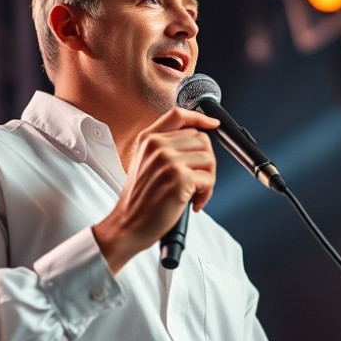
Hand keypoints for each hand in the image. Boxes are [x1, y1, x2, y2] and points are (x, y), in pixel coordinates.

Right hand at [92, 108, 219, 273]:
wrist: (127, 224)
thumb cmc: (139, 200)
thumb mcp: (144, 163)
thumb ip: (165, 147)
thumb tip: (198, 139)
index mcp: (148, 139)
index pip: (179, 116)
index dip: (200, 118)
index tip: (212, 124)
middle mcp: (157, 146)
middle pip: (202, 139)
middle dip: (207, 161)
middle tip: (199, 180)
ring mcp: (168, 161)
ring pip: (209, 159)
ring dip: (208, 179)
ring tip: (195, 192)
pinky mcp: (179, 178)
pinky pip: (209, 179)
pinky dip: (206, 194)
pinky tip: (193, 203)